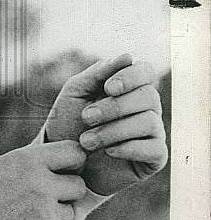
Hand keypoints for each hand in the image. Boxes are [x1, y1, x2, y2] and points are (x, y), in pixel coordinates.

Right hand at [0, 141, 86, 219]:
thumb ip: (24, 167)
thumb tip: (50, 169)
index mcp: (26, 160)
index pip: (75, 153)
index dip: (69, 163)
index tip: (61, 171)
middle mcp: (40, 185)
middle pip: (78, 187)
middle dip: (64, 194)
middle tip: (41, 202)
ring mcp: (44, 216)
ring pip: (71, 217)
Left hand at [42, 53, 167, 195]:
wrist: (64, 162)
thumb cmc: (69, 123)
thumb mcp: (76, 93)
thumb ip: (98, 73)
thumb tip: (127, 56)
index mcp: (129, 88)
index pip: (146, 71)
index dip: (131, 77)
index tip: (108, 88)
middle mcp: (146, 108)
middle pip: (148, 96)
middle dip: (115, 107)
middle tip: (87, 118)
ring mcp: (153, 132)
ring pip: (149, 122)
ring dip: (113, 130)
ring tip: (86, 141)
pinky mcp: (155, 157)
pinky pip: (154, 148)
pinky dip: (129, 148)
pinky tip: (109, 151)